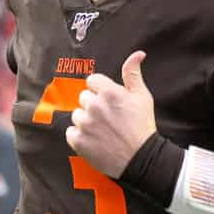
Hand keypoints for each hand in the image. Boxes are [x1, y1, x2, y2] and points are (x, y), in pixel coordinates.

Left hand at [66, 51, 155, 177]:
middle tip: (108, 118)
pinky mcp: (78, 141)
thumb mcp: (142, 97)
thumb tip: (137, 54)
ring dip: (86, 121)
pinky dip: (79, 136)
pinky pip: (71, 132)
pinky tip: (94, 140)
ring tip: (102, 131)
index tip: (108, 101)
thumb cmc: (143, 126)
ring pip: (77, 114)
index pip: (92, 80)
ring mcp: (85, 124)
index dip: (100, 90)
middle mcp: (94, 106)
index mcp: (109, 92)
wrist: (141, 159)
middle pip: (84, 97)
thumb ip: (133, 74)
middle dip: (94, 105)